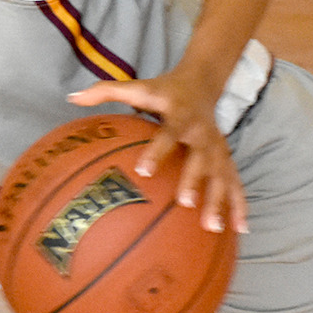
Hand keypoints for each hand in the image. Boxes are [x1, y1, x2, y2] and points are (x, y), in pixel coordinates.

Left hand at [68, 71, 247, 234]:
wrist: (202, 82)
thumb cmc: (162, 91)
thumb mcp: (137, 87)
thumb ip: (105, 91)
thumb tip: (72, 96)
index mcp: (179, 115)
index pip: (168, 133)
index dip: (157, 150)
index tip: (143, 171)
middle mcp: (201, 131)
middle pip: (200, 158)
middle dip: (194, 180)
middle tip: (185, 203)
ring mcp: (217, 146)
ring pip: (221, 175)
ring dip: (220, 201)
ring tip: (212, 228)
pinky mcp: (226, 157)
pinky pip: (235, 183)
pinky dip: (239, 205)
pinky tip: (240, 230)